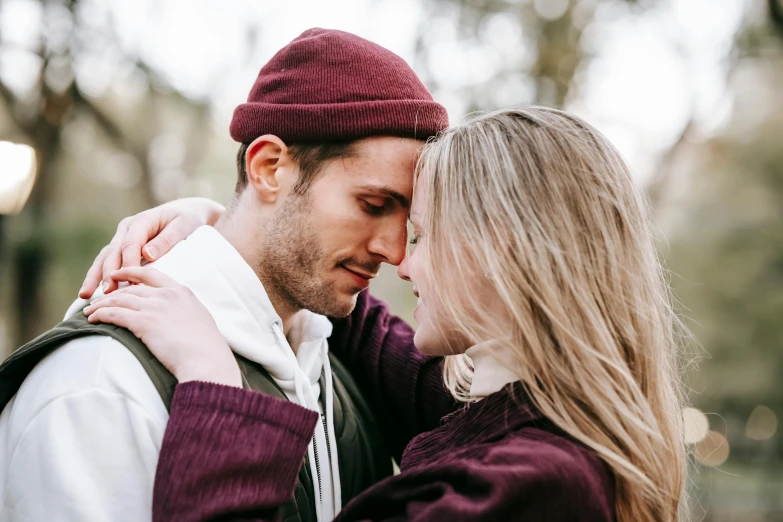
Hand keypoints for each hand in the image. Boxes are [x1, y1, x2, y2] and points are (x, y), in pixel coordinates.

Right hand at [80, 197, 224, 297]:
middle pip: (113, 252)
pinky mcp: (122, 247)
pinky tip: (89, 291)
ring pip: (104, 257)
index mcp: (142, 221)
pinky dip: (98, 276)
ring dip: (95, 276)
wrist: (186, 212)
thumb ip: (166, 240)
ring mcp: (122, 237)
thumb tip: (148, 255)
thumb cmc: (187, 219)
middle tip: (106, 293)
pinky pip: (107, 261)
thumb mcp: (183, 226)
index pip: (131, 244)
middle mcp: (127, 228)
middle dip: (107, 273)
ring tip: (85, 295)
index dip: (129, 263)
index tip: (130, 283)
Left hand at [83, 266, 241, 387]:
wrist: (206, 360)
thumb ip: (185, 311)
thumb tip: (178, 317)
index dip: (132, 272)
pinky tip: (93, 319)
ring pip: (119, 299)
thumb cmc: (207, 347)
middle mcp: (167, 295)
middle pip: (131, 288)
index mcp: (181, 291)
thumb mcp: (200, 319)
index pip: (152, 275)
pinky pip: (114, 314)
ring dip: (100, 305)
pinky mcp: (143, 322)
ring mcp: (155, 307)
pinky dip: (101, 315)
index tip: (118, 274)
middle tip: (98, 300)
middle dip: (111, 293)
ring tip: (89, 312)